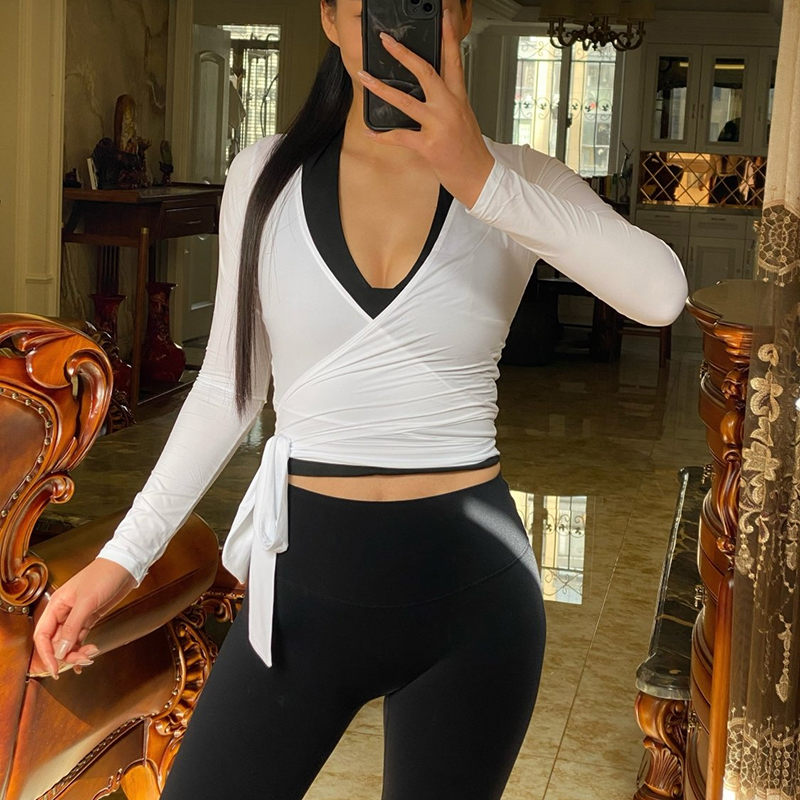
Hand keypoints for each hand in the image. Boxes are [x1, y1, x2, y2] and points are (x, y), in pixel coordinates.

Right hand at [31, 557, 137, 678]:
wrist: (125, 566)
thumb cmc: (104, 575)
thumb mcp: (87, 602)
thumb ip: (72, 626)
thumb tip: (61, 650)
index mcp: (56, 605)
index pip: (42, 635)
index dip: (46, 653)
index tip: (54, 668)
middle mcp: (63, 611)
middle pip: (56, 641)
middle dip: (66, 654)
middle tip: (82, 660)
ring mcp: (77, 615)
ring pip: (69, 641)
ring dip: (77, 652)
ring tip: (90, 655)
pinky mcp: (90, 617)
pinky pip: (80, 637)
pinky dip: (83, 647)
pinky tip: (88, 654)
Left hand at [356, 7, 495, 209]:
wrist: (479, 177)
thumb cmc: (470, 151)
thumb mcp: (464, 118)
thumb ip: (448, 102)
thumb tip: (432, 91)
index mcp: (459, 98)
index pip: (455, 60)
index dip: (449, 37)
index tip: (443, 17)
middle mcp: (449, 107)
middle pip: (426, 72)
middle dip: (404, 54)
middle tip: (387, 40)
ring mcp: (439, 125)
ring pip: (406, 100)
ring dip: (382, 89)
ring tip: (365, 78)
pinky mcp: (429, 145)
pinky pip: (401, 136)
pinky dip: (384, 136)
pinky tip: (371, 133)